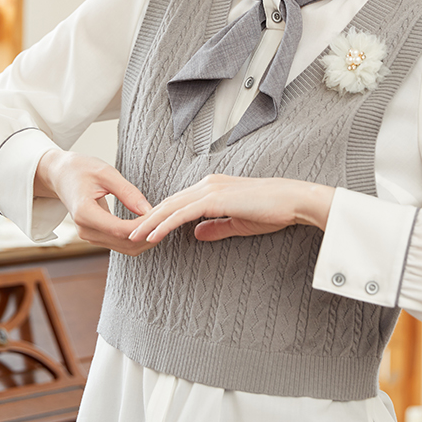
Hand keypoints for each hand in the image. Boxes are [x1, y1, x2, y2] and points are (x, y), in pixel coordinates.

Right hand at [35, 149, 156, 253]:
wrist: (61, 175)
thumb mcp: (106, 173)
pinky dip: (137, 238)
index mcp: (84, 213)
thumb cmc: (82, 169)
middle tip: (168, 220)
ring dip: (145, 239)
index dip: (143, 226)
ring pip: (125, 248)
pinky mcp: (95, 236)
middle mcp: (84, 229)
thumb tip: (149, 210)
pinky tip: (150, 225)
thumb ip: (127, 192)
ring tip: (162, 222)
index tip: (162, 215)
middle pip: (125, 243)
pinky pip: (120, 244)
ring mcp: (88, 236)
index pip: (120, 229)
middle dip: (149, 234)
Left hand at [126, 174, 334, 245]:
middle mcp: (208, 185)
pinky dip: (165, 225)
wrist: (293, 200)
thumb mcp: (239, 222)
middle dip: (147, 218)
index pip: (179, 203)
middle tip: (128, 232)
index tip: (145, 229)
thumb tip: (196, 234)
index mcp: (213, 188)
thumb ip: (217, 227)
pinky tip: (152, 236)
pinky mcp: (215, 199)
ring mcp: (211, 190)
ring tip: (132, 236)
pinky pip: (183, 214)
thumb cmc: (273, 211)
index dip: (160, 216)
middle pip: (169, 202)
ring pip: (171, 207)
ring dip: (149, 222)